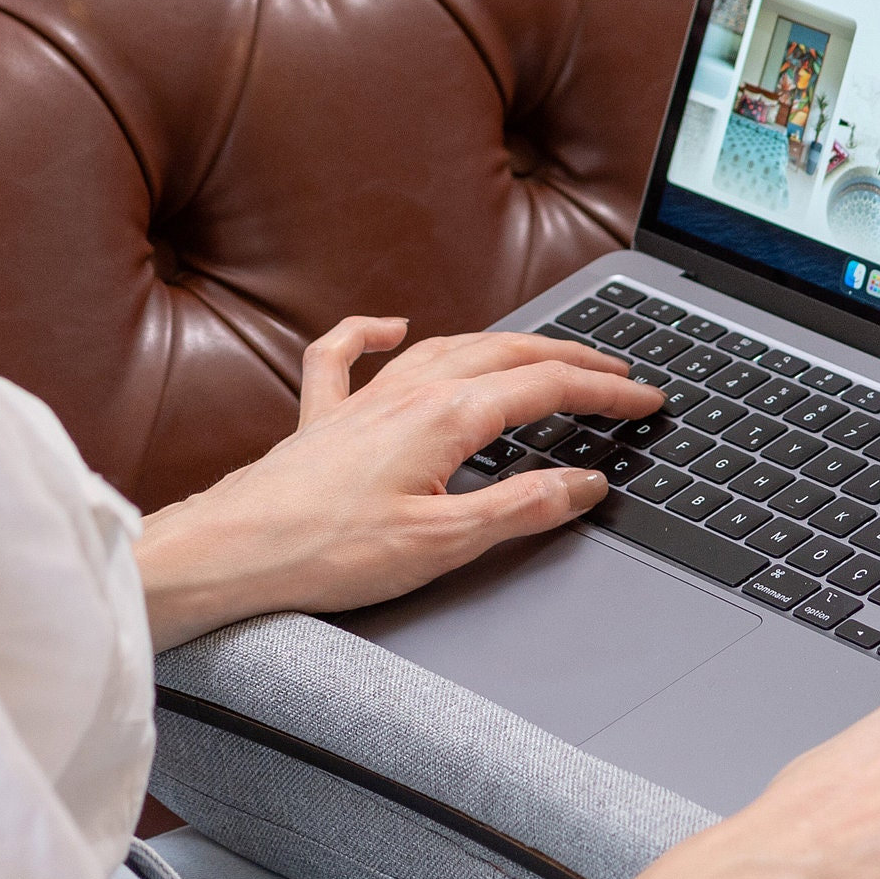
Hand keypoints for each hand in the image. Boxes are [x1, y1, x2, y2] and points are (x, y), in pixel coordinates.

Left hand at [134, 316, 660, 649]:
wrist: (231, 552)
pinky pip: (346, 356)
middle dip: (570, 357)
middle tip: (617, 370)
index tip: (648, 397)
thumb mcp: (445, 542)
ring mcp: (362, 399)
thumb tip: (583, 482)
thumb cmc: (327, 552)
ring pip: (446, 349)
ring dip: (502, 344)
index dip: (606, 391)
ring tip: (541, 351)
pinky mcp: (320, 419)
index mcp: (446, 416)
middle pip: (506, 354)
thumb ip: (521, 507)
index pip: (547, 388)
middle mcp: (407, 392)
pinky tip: (390, 326)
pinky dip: (373, 334)